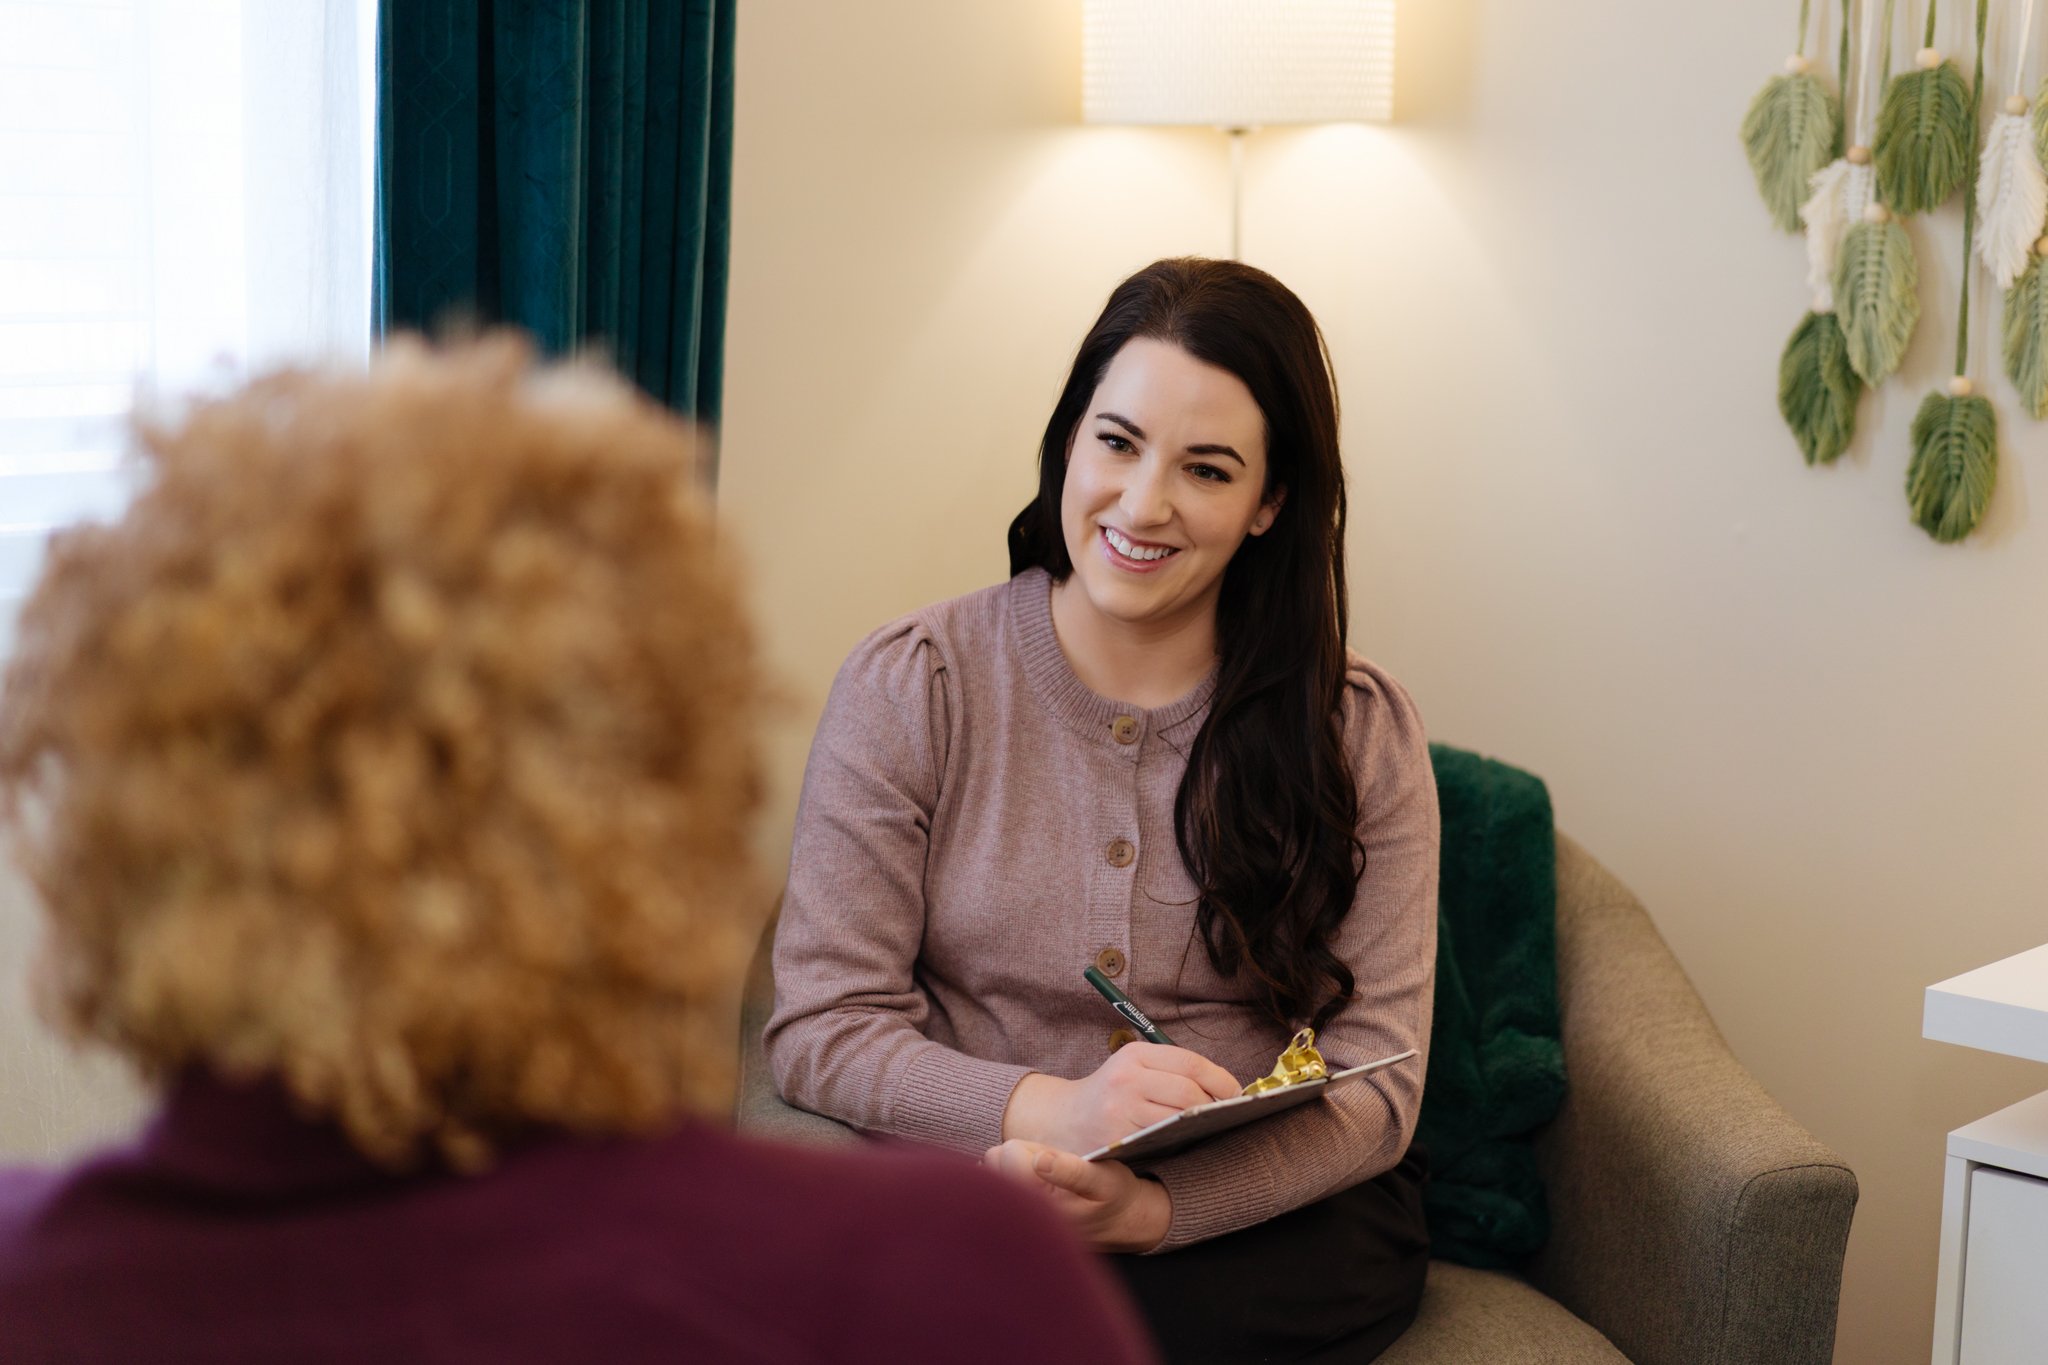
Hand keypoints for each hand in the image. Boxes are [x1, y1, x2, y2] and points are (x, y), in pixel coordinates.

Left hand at [984, 1140, 1171, 1252]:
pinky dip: (1006, 1180)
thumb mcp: (1103, 1179)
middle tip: (1052, 1172)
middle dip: (1021, 1157)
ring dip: (1014, 1169)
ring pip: (991, 1170)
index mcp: (1040, 1204)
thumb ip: (1071, 1171)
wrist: (1120, 1224)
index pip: (1009, 1153)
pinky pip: (992, 1187)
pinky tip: (1027, 1190)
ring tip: (1044, 1181)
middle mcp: (1021, 1216)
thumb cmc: (1113, 1195)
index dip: (1034, 1149)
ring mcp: (1013, 1221)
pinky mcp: (1011, 1222)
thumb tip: (1039, 1161)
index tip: (1057, 1162)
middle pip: (995, 1160)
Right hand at [1003, 1043, 1238, 1153]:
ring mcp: (1121, 1108)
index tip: (1235, 1093)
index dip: (1221, 1079)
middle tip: (1225, 1114)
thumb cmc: (1111, 1094)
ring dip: (1201, 1123)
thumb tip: (1224, 1087)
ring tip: (1210, 1125)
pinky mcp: (1117, 1136)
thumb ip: (1171, 1072)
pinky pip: (1162, 1138)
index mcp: (1135, 1054)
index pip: (1191, 1063)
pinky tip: (1186, 1139)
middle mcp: (1127, 1077)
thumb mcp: (1134, 1068)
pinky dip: (1181, 1138)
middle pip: (1189, 1091)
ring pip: (1179, 1117)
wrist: (1065, 1119)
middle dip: (1215, 1105)